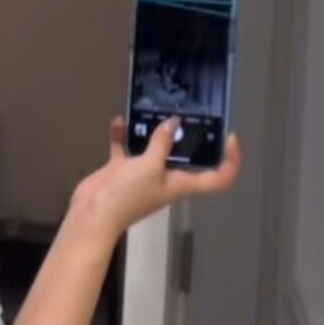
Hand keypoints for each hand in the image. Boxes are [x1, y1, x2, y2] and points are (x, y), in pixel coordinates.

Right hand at [70, 115, 240, 245]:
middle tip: (190, 113)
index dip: (230, 161)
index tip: (230, 138)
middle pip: (186, 157)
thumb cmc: (127, 197)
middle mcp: (166, 178)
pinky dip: (124, 135)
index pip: (218, 177)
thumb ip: (162, 142)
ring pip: (156, 148)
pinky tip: (120, 121)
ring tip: (155, 110)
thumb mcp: (150, 166)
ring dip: (154, 131)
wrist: (93, 214)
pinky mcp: (123, 170)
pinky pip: (126, 148)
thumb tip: (174, 123)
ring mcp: (144, 174)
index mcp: (182, 183)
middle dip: (189, 136)